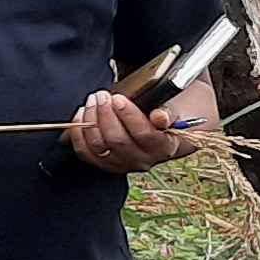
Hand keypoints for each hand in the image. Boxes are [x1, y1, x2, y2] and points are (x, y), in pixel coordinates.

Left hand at [65, 90, 199, 173]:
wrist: (171, 126)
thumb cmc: (175, 111)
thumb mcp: (180, 107)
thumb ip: (170, 112)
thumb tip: (160, 118)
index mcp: (166, 147)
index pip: (145, 135)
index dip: (129, 117)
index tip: (117, 98)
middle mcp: (144, 160)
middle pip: (118, 141)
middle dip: (105, 115)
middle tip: (102, 95)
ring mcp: (123, 163)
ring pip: (99, 146)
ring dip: (91, 120)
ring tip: (93, 100)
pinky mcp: (106, 162)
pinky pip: (86, 152)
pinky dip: (79, 133)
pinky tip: (82, 114)